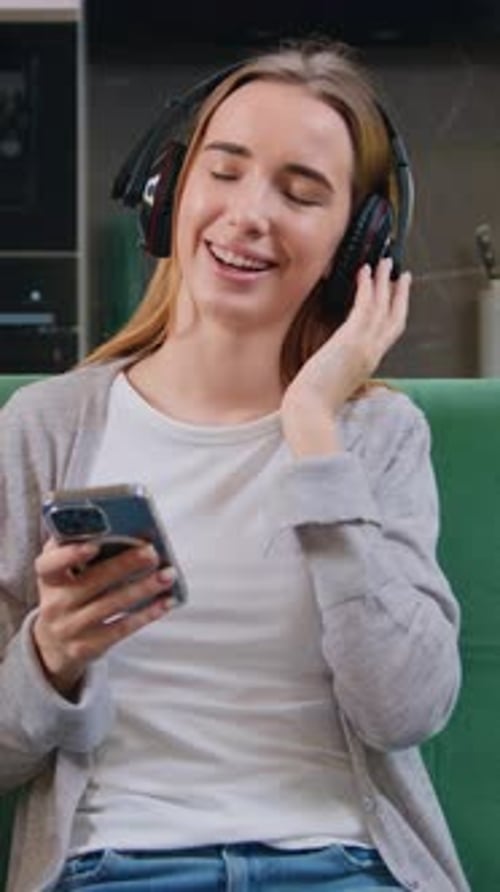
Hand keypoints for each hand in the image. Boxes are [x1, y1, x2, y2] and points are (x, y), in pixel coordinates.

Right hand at [32, 539, 177, 696]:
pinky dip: (147, 613)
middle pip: (92, 582)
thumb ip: (78, 550)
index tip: (94, 545)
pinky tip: (166, 601)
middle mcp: (55, 604)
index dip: (69, 555)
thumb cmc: (67, 594)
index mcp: (48, 579)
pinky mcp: (88, 646)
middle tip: (152, 552)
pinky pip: (122, 628)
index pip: (48, 565)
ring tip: (168, 574)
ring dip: (144, 587)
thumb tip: (124, 528)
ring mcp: (71, 627)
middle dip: (125, 565)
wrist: (53, 644)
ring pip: (112, 604)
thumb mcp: (63, 574)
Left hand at [281, 259, 410, 454]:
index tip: (396, 293)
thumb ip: (341, 366)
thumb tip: (335, 357)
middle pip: (394, 317)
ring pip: (382, 308)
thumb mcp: (334, 380)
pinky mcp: (351, 342)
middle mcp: (372, 354)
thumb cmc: (315, 401)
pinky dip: (367, 288)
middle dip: (398, 293)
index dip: (396, 310)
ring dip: (384, 282)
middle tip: (399, 272)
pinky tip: (364, 272)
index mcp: (369, 363)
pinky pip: (364, 308)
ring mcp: (365, 347)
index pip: (389, 332)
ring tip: (384, 262)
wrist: (310, 412)